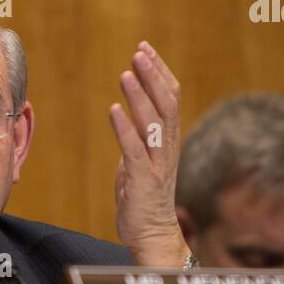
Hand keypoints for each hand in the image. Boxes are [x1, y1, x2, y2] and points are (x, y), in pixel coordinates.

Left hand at [108, 41, 191, 267]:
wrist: (152, 234)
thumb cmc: (144, 196)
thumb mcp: (142, 158)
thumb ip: (139, 135)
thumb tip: (128, 112)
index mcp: (167, 140)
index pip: (170, 98)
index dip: (159, 72)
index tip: (145, 49)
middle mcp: (166, 147)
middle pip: (166, 104)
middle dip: (153, 76)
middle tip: (139, 52)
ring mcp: (156, 164)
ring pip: (153, 123)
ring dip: (139, 96)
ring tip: (127, 72)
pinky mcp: (141, 179)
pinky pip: (133, 150)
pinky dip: (124, 128)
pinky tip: (113, 109)